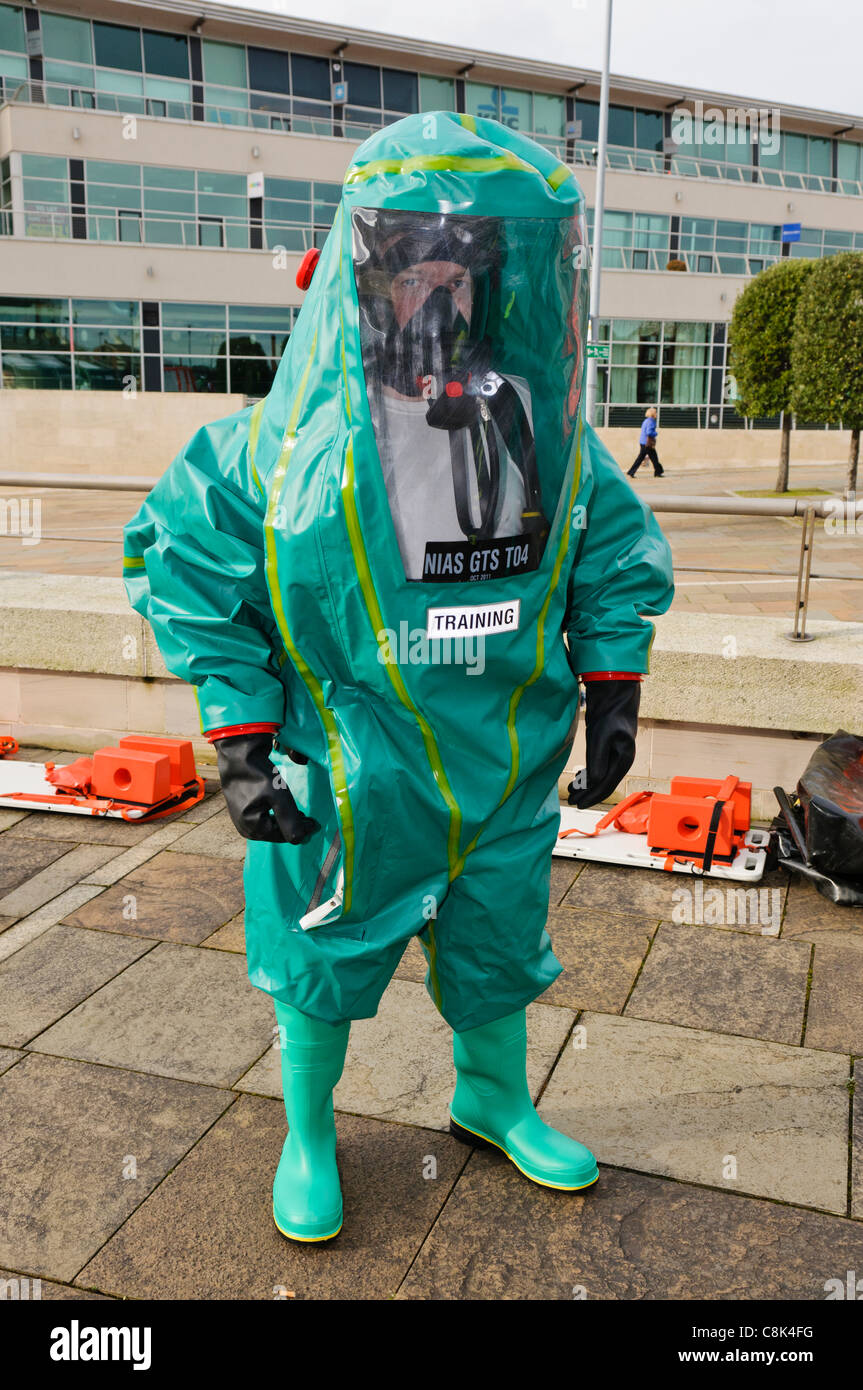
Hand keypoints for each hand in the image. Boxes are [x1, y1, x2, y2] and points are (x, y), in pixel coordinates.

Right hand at [215, 733, 318, 842]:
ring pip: (269, 827)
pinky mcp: (241, 812)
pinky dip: (274, 816)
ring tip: (296, 812)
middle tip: (307, 817)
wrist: (237, 756)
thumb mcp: (279, 797)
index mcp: (252, 829)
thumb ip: (290, 821)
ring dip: (284, 821)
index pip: (284, 837)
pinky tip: (280, 807)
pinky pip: (262, 820)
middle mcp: (245, 829)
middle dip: (292, 826)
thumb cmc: (258, 775)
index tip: (315, 822)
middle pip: (276, 834)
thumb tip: (300, 840)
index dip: (301, 830)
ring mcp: (241, 821)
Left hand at [568, 679, 640, 807]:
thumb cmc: (610, 716)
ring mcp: (615, 757)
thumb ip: (597, 760)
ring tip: (570, 791)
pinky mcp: (607, 751)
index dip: (592, 796)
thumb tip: (593, 782)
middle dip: (587, 794)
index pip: (606, 785)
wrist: (615, 699)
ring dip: (586, 786)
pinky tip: (578, 779)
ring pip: (600, 778)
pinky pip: (598, 769)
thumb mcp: (601, 737)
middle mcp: (621, 762)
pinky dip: (587, 776)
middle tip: (571, 800)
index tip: (578, 804)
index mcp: (623, 761)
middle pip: (604, 785)